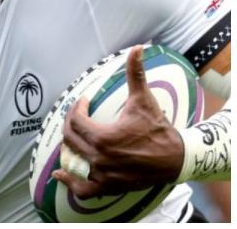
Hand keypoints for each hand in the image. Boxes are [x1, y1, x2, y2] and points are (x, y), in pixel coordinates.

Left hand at [52, 45, 183, 197]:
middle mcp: (99, 158)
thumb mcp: (144, 100)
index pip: (75, 121)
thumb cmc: (157, 128)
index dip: (77, 108)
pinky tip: (60, 175)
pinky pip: (83, 189)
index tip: (84, 101)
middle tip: (77, 115)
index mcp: (102, 137)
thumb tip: (137, 48)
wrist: (177, 158)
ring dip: (68, 148)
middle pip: (70, 139)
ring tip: (69, 137)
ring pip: (73, 160)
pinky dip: (70, 183)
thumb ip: (136, 74)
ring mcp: (102, 175)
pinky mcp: (108, 187)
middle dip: (71, 124)